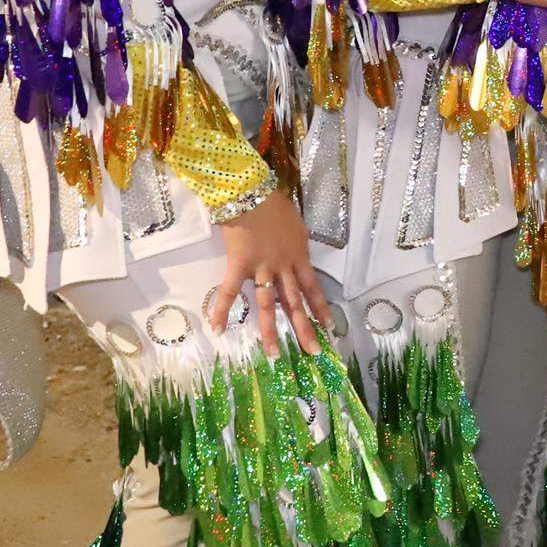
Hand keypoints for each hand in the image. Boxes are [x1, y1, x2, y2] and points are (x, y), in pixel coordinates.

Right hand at [209, 190, 328, 357]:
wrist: (252, 193)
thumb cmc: (274, 206)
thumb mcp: (295, 226)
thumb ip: (296, 245)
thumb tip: (297, 256)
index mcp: (299, 257)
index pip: (313, 288)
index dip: (321, 308)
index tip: (329, 327)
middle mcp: (284, 267)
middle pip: (296, 303)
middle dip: (305, 328)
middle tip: (314, 351)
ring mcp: (263, 268)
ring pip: (270, 304)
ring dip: (271, 330)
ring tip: (275, 354)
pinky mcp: (240, 265)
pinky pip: (231, 291)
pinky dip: (222, 310)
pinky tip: (217, 330)